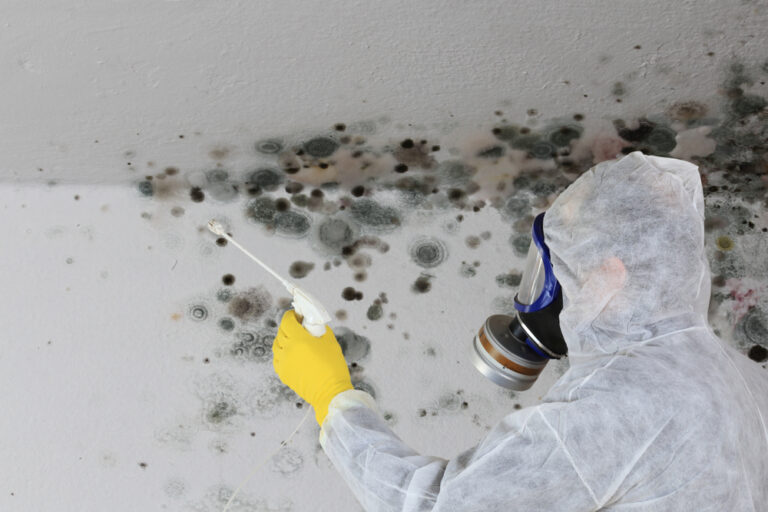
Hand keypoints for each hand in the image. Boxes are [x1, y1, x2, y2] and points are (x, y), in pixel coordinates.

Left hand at [272, 310, 352, 424]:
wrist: (330, 392)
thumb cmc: (333, 366)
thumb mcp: (330, 341)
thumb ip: (320, 329)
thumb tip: (313, 325)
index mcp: (298, 339)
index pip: (287, 321)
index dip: (291, 315)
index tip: (296, 314)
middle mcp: (287, 350)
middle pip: (281, 332)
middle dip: (288, 326)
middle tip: (297, 326)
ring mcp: (283, 363)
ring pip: (276, 346)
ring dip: (283, 340)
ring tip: (293, 340)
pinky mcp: (284, 374)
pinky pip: (277, 359)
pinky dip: (282, 353)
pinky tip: (291, 354)